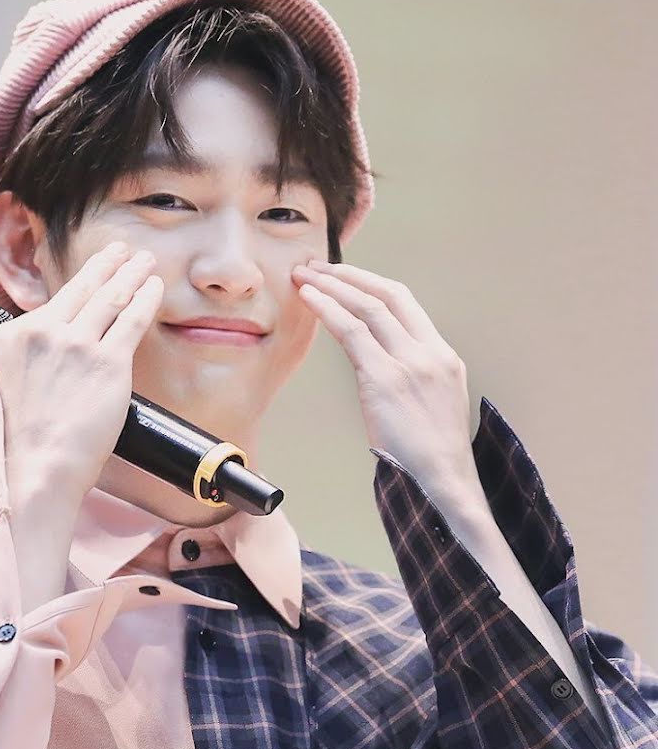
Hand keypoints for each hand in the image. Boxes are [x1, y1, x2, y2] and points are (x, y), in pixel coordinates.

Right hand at [0, 242, 162, 502]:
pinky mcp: (108, 363)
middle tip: (122, 251)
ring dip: (131, 273)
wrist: (41, 469)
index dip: (80, 284)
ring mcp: (76, 345)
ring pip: (110, 296)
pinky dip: (146, 298)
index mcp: (11, 338)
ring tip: (144, 262)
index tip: (95, 271)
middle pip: (82, 288)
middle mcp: (41, 333)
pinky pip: (133, 319)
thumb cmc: (27, 441)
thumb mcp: (9, 386)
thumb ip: (29, 357)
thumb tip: (53, 342)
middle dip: (107, 264)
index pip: (52, 304)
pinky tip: (154, 287)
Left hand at [292, 259, 484, 507]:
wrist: (443, 481)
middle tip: (319, 267)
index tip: (346, 277)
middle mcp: (429, 352)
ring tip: (305, 276)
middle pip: (388, 295)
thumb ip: (410, 379)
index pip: (406, 305)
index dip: (372, 285)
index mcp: (443, 357)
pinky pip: (352, 332)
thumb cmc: (431, 457)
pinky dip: (328, 309)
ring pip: (368, 307)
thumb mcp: (431, 406)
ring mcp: (409, 363)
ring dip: (333, 286)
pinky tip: (310, 299)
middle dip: (350, 276)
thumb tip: (375, 366)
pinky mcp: (385, 379)